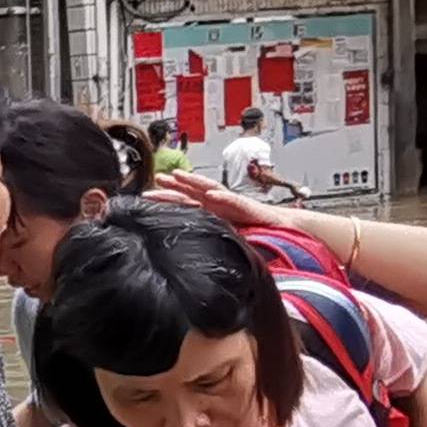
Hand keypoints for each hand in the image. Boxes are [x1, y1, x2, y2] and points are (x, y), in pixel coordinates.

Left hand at [157, 167, 290, 231]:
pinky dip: (222, 196)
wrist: (281, 232)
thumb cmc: (253, 234)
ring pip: (210, 189)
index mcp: (211, 213)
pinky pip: (233, 201)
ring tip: (178, 176)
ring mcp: (233, 204)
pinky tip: (210, 194)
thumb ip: (204, 240)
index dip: (166, 199)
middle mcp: (219, 205)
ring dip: (194, 182)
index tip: (145, 197)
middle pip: (193, 192)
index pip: (185, 203)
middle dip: (175, 184)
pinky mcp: (248, 208)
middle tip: (156, 178)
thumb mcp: (222, 239)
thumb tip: (177, 251)